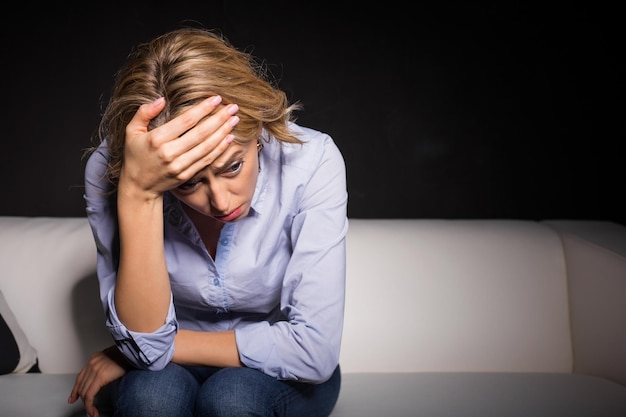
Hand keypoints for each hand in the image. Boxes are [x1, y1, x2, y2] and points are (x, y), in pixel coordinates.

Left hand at [68, 346, 129, 416]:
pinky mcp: (100, 376)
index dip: (76, 390)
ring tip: (92, 412)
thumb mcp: (114, 359)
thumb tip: (105, 377)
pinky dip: (90, 405)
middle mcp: (92, 363)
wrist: (135, 350)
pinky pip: (90, 394)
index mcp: (95, 358)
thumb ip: (106, 367)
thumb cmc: (129, 355)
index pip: (80, 377)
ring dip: (87, 405)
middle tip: (88, 409)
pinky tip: (92, 410)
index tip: (73, 398)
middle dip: (82, 399)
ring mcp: (95, 369)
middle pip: (81, 386)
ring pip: (84, 392)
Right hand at [120, 95, 239, 199]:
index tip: (216, 99)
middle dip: (219, 119)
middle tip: (233, 107)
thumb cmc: (135, 155)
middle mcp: (170, 153)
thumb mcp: (131, 131)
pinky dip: (220, 149)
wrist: (138, 187)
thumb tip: (161, 99)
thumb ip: (144, 113)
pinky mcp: (187, 174)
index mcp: (157, 139)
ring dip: (223, 132)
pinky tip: (229, 138)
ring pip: (207, 147)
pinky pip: (207, 160)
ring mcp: (180, 166)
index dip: (203, 109)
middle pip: (201, 133)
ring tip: (234, 120)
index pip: (186, 121)